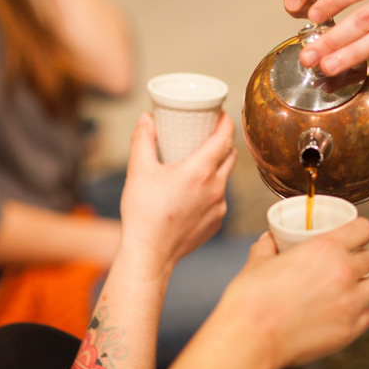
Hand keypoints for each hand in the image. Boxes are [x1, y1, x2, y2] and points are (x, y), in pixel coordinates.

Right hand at [118, 112, 236, 275]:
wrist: (150, 254)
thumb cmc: (143, 213)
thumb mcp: (139, 171)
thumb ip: (143, 140)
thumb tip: (146, 118)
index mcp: (200, 170)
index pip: (224, 137)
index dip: (225, 122)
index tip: (220, 115)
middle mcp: (216, 187)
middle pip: (230, 155)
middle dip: (223, 141)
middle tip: (208, 134)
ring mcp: (220, 206)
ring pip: (226, 177)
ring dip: (218, 166)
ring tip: (200, 161)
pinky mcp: (217, 221)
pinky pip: (220, 197)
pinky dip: (212, 189)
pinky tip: (196, 190)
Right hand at [213, 218, 368, 368]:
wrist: (250, 339)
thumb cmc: (252, 300)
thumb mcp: (258, 263)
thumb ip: (268, 248)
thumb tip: (268, 241)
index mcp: (326, 248)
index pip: (364, 228)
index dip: (360, 232)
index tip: (355, 238)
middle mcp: (344, 272)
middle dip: (357, 261)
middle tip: (342, 268)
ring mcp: (350, 303)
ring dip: (365, 286)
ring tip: (348, 291)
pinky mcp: (349, 330)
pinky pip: (368, 316)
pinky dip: (359, 313)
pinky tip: (342, 314)